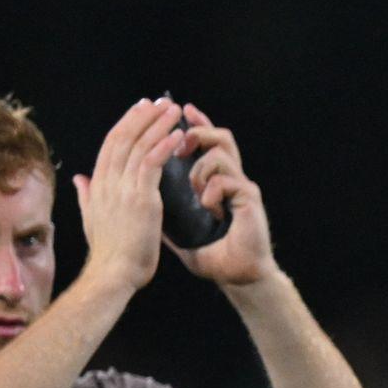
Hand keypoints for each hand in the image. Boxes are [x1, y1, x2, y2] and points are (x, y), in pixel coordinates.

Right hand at [73, 97, 184, 289]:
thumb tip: (79, 178)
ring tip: (173, 111)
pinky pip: (152, 164)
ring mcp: (122, 189)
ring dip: (158, 125)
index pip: (111, 145)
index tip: (140, 109)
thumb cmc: (109, 253)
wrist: (113, 274)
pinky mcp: (140, 198)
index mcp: (98, 185)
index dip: (126, 124)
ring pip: (139, 146)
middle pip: (124, 138)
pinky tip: (176, 134)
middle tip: (160, 102)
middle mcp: (107, 182)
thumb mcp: (93, 219)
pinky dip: (164, 146)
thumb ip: (87, 195)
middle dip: (142, 117)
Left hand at [164, 103, 276, 285]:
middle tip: (182, 142)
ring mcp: (242, 186)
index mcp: (216, 182)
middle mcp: (232, 179)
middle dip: (200, 133)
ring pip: (222, 154)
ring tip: (196, 190)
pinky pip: (227, 180)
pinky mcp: (250, 198)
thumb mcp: (178, 230)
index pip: (208, 144)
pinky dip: (213, 191)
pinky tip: (211, 210)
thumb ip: (162, 212)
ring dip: (201, 167)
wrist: (236, 276)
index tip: (183, 111)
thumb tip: (138, 199)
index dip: (198, 125)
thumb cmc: (211, 256)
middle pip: (222, 138)